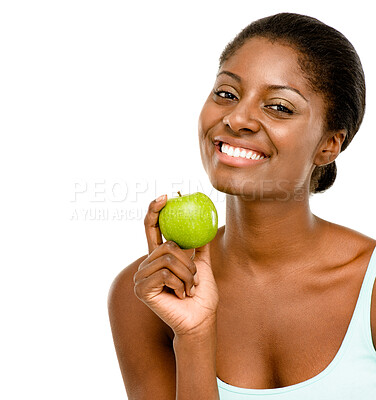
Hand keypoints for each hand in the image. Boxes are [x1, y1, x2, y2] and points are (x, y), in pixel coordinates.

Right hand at [133, 195, 218, 335]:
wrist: (201, 318)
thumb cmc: (201, 294)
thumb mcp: (203, 264)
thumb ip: (199, 245)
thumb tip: (205, 223)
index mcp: (159, 256)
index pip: (152, 228)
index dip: (155, 210)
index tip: (165, 196)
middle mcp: (148, 264)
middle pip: (166, 244)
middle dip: (188, 261)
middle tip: (195, 277)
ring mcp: (142, 277)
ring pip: (168, 258)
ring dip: (187, 274)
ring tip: (189, 288)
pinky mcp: (142, 288)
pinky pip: (165, 273)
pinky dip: (181, 283)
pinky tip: (181, 295)